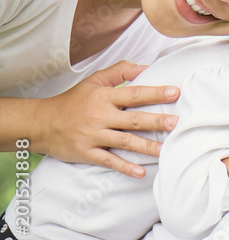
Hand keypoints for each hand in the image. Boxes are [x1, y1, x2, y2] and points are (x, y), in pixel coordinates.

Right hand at [33, 61, 178, 177]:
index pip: (134, 94)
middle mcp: (100, 116)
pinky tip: (141, 172)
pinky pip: (109, 160)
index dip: (155, 93)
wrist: (41, 123)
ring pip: (125, 141)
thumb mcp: (94, 81)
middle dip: (155, 121)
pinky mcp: (87, 152)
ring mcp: (93, 135)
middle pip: (133, 119)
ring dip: (146, 146)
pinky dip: (124, 167)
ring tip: (165, 149)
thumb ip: (120, 72)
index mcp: (104, 97)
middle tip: (175, 123)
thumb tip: (145, 67)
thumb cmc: (73, 101)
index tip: (175, 92)